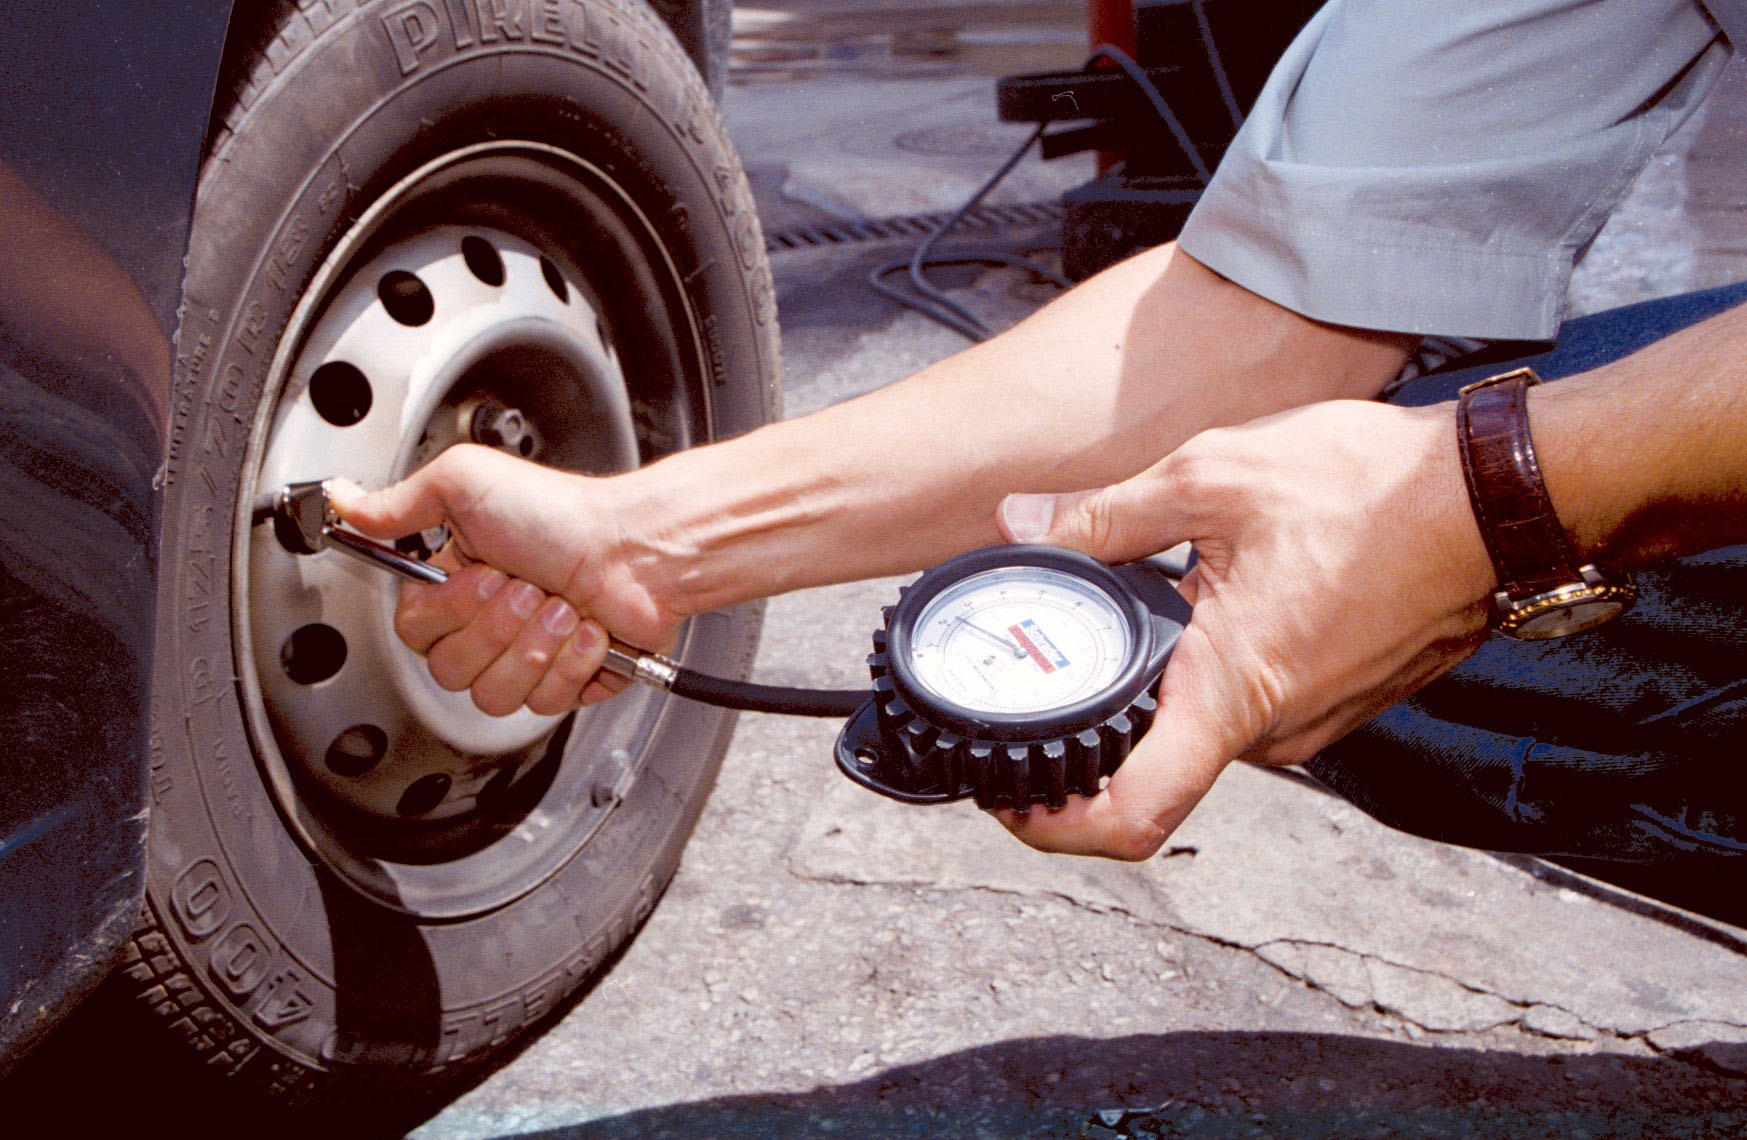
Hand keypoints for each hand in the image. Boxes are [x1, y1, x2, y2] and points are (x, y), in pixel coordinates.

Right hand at [328, 445, 680, 713]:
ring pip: (494, 695)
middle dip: (496, 625)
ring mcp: (529, 657)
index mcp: (458, 584)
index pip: (414, 632)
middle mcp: (490, 624)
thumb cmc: (563, 513)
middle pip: (450, 669)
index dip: (446, 613)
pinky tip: (588, 630)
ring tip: (561, 607)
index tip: (479, 575)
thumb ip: (397, 503)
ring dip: (534, 644)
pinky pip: (544, 703)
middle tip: (527, 586)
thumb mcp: (465, 484)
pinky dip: (572, 661)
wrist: (636, 549)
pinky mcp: (568, 684)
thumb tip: (342, 500)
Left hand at [992, 399, 1497, 859]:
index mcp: (1230, 692)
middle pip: (1155, 769)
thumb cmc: (1371, 487)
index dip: (1055, 830)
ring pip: (1202, 731)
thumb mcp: (1209, 478)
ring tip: (1115, 630)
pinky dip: (1207, 676)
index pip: (1134, 816)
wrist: (1492, 496)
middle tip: (1038, 687)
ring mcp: (1311, 723)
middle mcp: (1274, 731)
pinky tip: (1196, 613)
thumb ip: (1103, 515)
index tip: (1009, 803)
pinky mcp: (1334, 702)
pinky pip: (1247, 708)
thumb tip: (1021, 524)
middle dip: (1093, 735)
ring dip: (1156, 693)